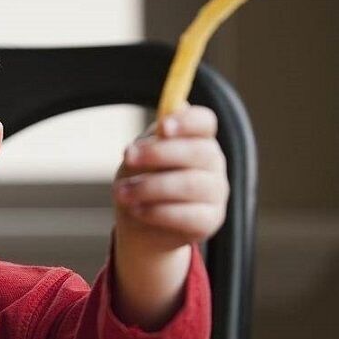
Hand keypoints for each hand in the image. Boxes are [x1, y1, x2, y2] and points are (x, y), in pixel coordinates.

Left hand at [113, 105, 228, 251]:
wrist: (140, 224)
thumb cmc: (142, 180)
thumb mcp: (141, 156)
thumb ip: (154, 139)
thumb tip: (169, 114)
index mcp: (198, 139)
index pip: (204, 122)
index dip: (187, 122)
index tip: (163, 127)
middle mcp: (214, 163)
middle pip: (199, 151)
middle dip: (158, 153)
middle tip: (128, 157)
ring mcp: (216, 192)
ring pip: (190, 184)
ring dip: (150, 187)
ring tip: (121, 192)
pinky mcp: (211, 220)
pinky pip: (188, 215)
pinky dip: (158, 212)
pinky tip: (136, 210)